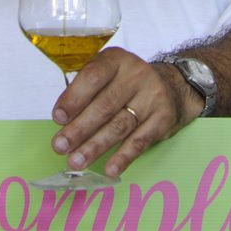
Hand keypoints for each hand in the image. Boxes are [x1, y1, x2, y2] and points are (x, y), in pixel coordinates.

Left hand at [49, 48, 198, 178]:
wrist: (172, 86)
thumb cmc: (126, 83)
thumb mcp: (107, 75)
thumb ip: (85, 91)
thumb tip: (63, 121)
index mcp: (116, 60)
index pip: (93, 77)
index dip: (74, 98)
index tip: (58, 118)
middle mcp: (136, 75)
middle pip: (104, 106)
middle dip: (79, 129)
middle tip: (60, 146)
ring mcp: (152, 97)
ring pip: (119, 126)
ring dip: (95, 146)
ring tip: (77, 161)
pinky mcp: (164, 118)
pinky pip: (140, 141)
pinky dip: (124, 157)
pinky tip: (110, 169)